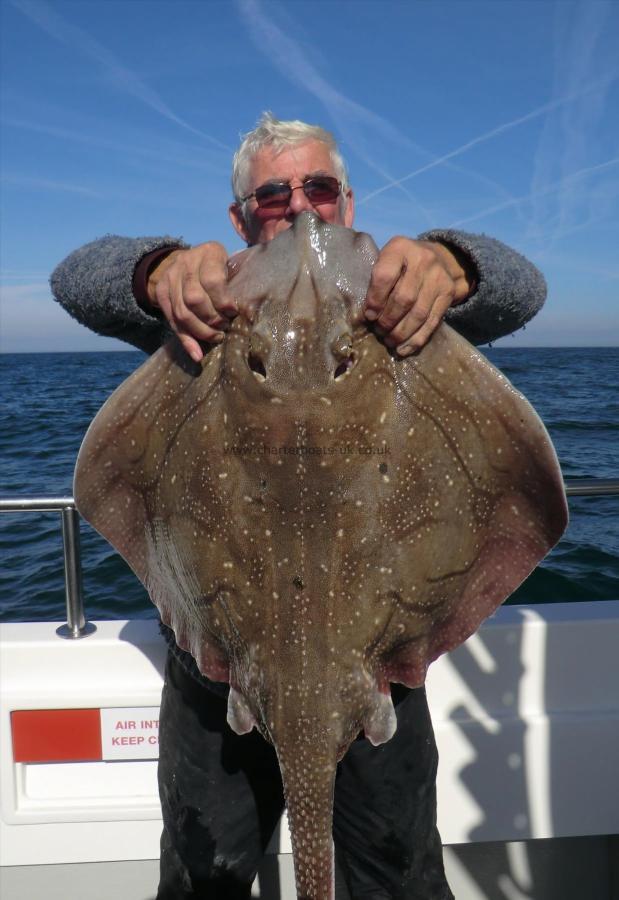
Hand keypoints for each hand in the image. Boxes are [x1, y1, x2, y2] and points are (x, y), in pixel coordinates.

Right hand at [147, 242, 237, 361]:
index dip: (223, 301)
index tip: (233, 312)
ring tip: (216, 337)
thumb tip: (247, 311)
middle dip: (212, 319)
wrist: (190, 260)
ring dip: (201, 331)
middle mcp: (185, 262)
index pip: (213, 281)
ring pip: (182, 313)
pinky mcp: (160, 292)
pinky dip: (186, 340)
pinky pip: (171, 321)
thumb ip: (238, 282)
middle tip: (224, 327)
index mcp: (208, 252)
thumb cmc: (221, 267)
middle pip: (194, 299)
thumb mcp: (232, 266)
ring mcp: (170, 277)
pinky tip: (197, 354)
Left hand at [364, 237, 474, 354]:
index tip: (369, 316)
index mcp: (400, 248)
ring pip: (418, 314)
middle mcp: (423, 260)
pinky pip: (432, 322)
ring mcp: (439, 277)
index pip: (385, 276)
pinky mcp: (448, 294)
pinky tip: (403, 349)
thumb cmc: (401, 264)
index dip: (375, 300)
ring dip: (401, 333)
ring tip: (388, 341)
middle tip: (378, 331)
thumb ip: (376, 281)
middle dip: (388, 320)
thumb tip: (367, 316)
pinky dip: (416, 340)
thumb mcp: (386, 260)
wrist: (438, 257)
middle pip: (403, 299)